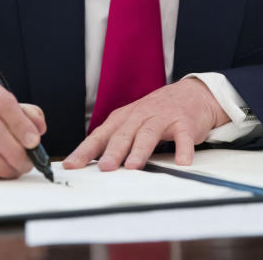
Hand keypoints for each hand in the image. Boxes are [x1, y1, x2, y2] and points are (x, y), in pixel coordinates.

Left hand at [62, 78, 229, 171]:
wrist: (190, 94)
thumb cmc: (156, 113)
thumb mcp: (131, 122)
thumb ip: (114, 141)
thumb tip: (93, 166)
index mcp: (124, 118)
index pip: (100, 135)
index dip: (85, 150)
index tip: (71, 165)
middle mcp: (140, 116)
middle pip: (123, 134)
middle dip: (113, 151)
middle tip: (104, 168)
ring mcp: (162, 118)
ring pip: (148, 133)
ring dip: (140, 150)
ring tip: (133, 166)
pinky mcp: (184, 122)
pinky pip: (183, 136)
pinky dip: (183, 149)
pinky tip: (181, 162)